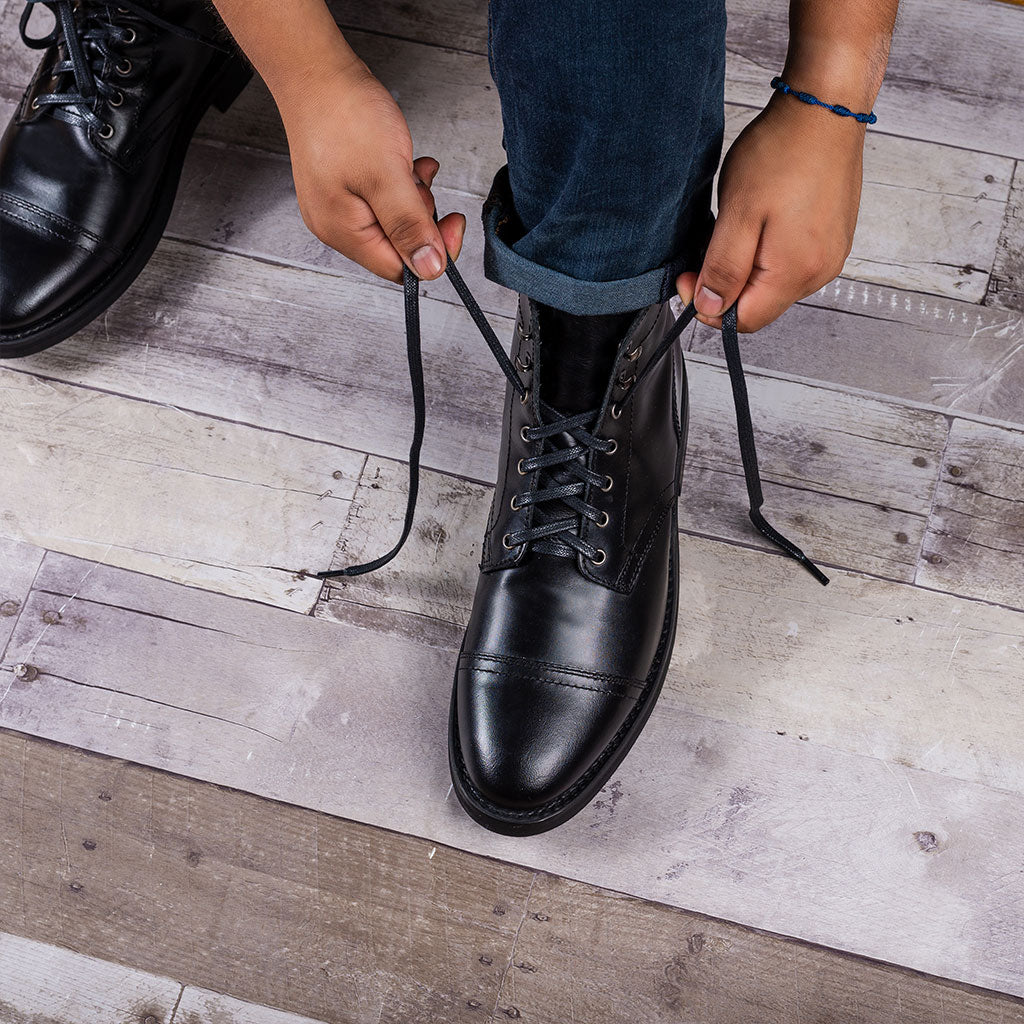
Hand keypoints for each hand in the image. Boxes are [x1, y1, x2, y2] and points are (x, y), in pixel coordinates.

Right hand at [276, 61, 464, 282]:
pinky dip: (402, 183)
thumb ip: (409, 226)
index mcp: (343, 232)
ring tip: (408, 165)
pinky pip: (385, 199)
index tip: (453, 222)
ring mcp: (339, 205)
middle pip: (397, 246)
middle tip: (419, 183)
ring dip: (413, 197)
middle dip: (420, 217)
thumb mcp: (387, 175)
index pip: (399, 269)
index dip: (432, 253)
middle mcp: (337, 225)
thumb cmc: (344, 115)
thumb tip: (429, 269)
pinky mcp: (345, 185)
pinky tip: (404, 161)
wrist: (315, 70)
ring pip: (395, 220)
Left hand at [677, 92, 865, 331]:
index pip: (745, 321)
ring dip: (745, 268)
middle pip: (759, 305)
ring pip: (772, 285)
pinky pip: (790, 264)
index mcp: (797, 272)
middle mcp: (820, 271)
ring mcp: (830, 255)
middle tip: (705, 247)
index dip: (708, 307)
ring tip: (736, 228)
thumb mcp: (737, 214)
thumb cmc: (783, 152)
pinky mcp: (832, 238)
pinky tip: (759, 222)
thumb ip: (723, 269)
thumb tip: (710, 309)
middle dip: (725, 287)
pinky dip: (766, 254)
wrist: (825, 107)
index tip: (689, 276)